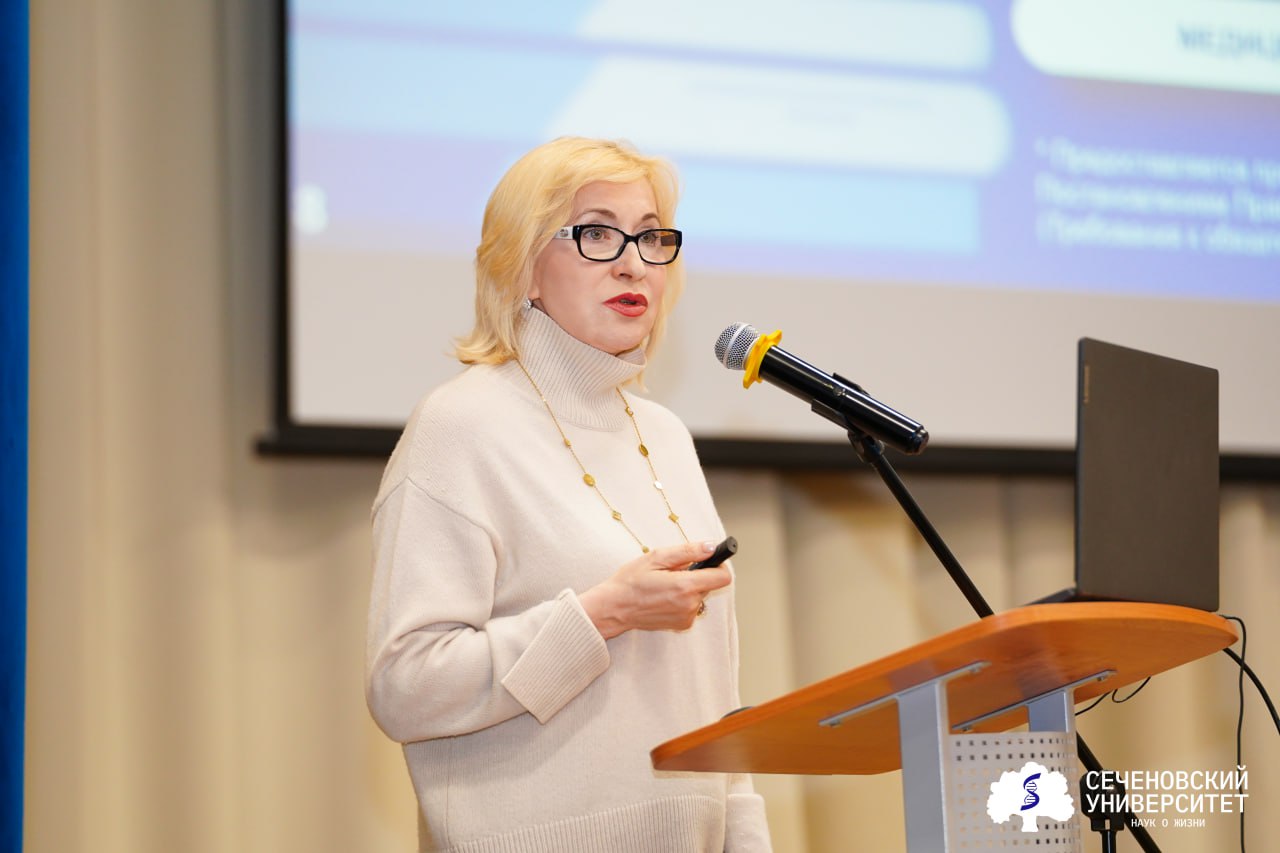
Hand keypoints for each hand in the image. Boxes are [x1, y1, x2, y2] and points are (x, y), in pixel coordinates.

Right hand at [578, 541, 731, 638]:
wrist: (614, 608)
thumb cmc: (631, 581)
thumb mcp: (656, 557)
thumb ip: (688, 551)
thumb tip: (711, 547)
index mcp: (685, 586)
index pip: (723, 577)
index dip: (718, 565)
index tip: (707, 561)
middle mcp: (690, 604)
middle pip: (710, 585)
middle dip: (698, 575)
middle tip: (674, 572)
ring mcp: (687, 617)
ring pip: (700, 596)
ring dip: (689, 588)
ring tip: (665, 585)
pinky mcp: (682, 625)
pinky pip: (692, 607)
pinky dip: (683, 600)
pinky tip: (664, 597)